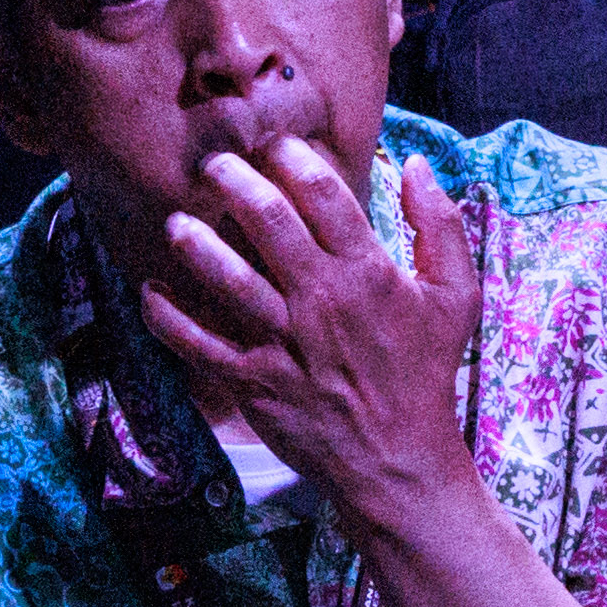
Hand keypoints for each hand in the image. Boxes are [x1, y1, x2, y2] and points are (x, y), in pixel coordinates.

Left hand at [142, 139, 490, 530]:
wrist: (401, 462)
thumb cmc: (427, 374)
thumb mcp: (457, 299)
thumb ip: (441, 228)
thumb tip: (415, 164)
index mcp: (369, 274)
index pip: (326, 196)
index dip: (295, 158)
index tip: (276, 143)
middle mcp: (322, 301)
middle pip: (268, 223)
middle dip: (235, 182)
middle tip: (214, 164)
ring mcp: (284, 342)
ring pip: (226, 279)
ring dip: (195, 243)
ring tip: (177, 222)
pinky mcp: (254, 381)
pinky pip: (198, 344)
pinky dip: (167, 318)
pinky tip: (150, 291)